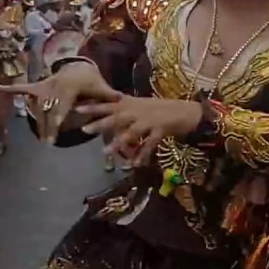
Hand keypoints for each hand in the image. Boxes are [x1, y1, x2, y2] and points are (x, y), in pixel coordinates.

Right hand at [1, 61, 119, 142]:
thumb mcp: (99, 85)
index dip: (59, 115)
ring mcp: (44, 88)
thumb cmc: (89, 79)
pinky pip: (23, 88)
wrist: (76, 66)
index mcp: (68, 88)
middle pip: (50, 110)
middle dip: (49, 126)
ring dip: (39, 123)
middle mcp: (54, 88)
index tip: (56, 126)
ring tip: (42, 140)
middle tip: (49, 142)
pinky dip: (11, 88)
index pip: (63, 105)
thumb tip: (122, 99)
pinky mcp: (38, 88)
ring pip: (39, 107)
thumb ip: (108, 94)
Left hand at [77, 97, 204, 163]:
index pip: (110, 103)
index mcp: (134, 103)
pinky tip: (136, 165)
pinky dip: (142, 155)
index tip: (76, 109)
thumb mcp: (146, 106)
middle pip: (116, 117)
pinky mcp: (162, 129)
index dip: (94, 106)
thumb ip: (130, 109)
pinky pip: (149, 144)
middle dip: (100, 123)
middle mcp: (140, 110)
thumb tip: (113, 114)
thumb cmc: (167, 110)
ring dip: (118, 143)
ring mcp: (151, 120)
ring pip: (131, 132)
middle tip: (84, 129)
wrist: (191, 112)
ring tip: (105, 152)